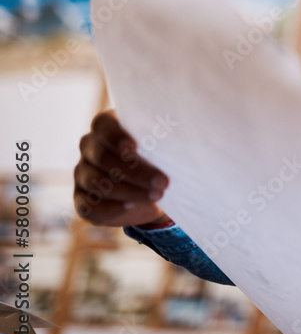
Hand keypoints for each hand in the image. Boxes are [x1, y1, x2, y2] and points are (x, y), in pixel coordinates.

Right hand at [74, 109, 170, 226]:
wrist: (152, 186)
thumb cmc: (159, 156)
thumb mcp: (164, 144)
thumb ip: (166, 137)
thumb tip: (186, 135)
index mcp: (106, 127)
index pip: (103, 125)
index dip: (116, 136)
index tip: (134, 148)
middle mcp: (89, 147)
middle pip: (103, 158)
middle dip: (135, 172)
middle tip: (163, 181)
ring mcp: (82, 173)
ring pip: (97, 183)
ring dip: (129, 191)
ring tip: (156, 195)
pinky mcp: (82, 199)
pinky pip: (90, 206)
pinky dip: (112, 208)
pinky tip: (132, 206)